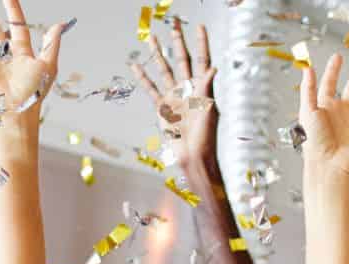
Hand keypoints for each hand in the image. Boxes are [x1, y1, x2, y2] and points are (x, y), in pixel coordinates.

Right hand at [130, 20, 216, 170]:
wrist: (193, 155)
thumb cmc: (206, 136)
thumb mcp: (208, 110)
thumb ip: (207, 87)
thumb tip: (213, 68)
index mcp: (202, 88)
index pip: (202, 60)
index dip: (202, 43)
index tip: (199, 27)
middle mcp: (188, 88)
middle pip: (182, 59)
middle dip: (178, 41)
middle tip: (174, 23)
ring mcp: (174, 96)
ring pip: (164, 69)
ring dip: (158, 53)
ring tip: (150, 37)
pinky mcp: (162, 107)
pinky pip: (150, 89)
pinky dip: (142, 77)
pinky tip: (135, 65)